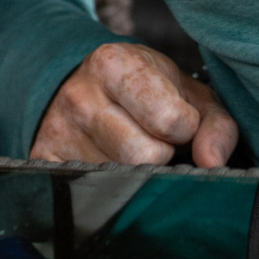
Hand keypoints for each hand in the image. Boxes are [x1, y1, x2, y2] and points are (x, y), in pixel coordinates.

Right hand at [29, 42, 238, 165]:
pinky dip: (108, 186)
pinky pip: (91, 194)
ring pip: (118, 180)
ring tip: (131, 146)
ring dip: (135, 171)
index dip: (184, 126)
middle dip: (160, 153)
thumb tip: (213, 162)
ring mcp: (57, 131)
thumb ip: (214, 122)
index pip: (169, 120)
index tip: (175, 118)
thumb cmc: (144, 89)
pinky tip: (109, 162)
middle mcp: (79, 96)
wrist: (79, 83)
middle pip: (142, 157)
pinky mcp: (43, 159)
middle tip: (154, 137)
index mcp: (113, 64)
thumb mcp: (185, 90)